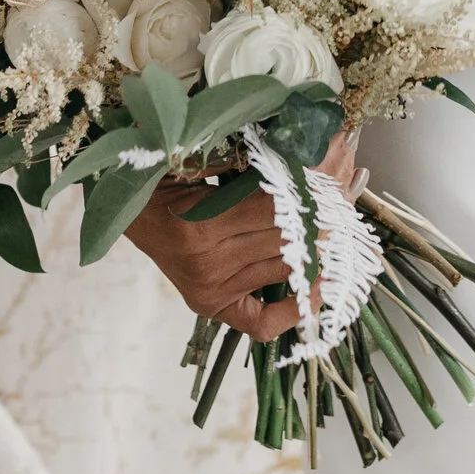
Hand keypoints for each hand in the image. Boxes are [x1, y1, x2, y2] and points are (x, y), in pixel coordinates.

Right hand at [123, 127, 362, 340]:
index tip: (334, 165)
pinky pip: (262, 322)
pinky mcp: (213, 306)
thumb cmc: (164, 177)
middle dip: (322, 209)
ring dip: (318, 244)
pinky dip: (295, 310)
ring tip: (341, 219)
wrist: (128, 209)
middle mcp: (208, 266)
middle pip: (287, 238)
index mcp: (200, 225)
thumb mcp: (197, 160)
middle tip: (346, 183)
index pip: (277, 208)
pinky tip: (320, 288)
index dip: (310, 186)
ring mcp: (212, 291)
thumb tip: (305, 150)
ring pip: (285, 268)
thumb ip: (244, 161)